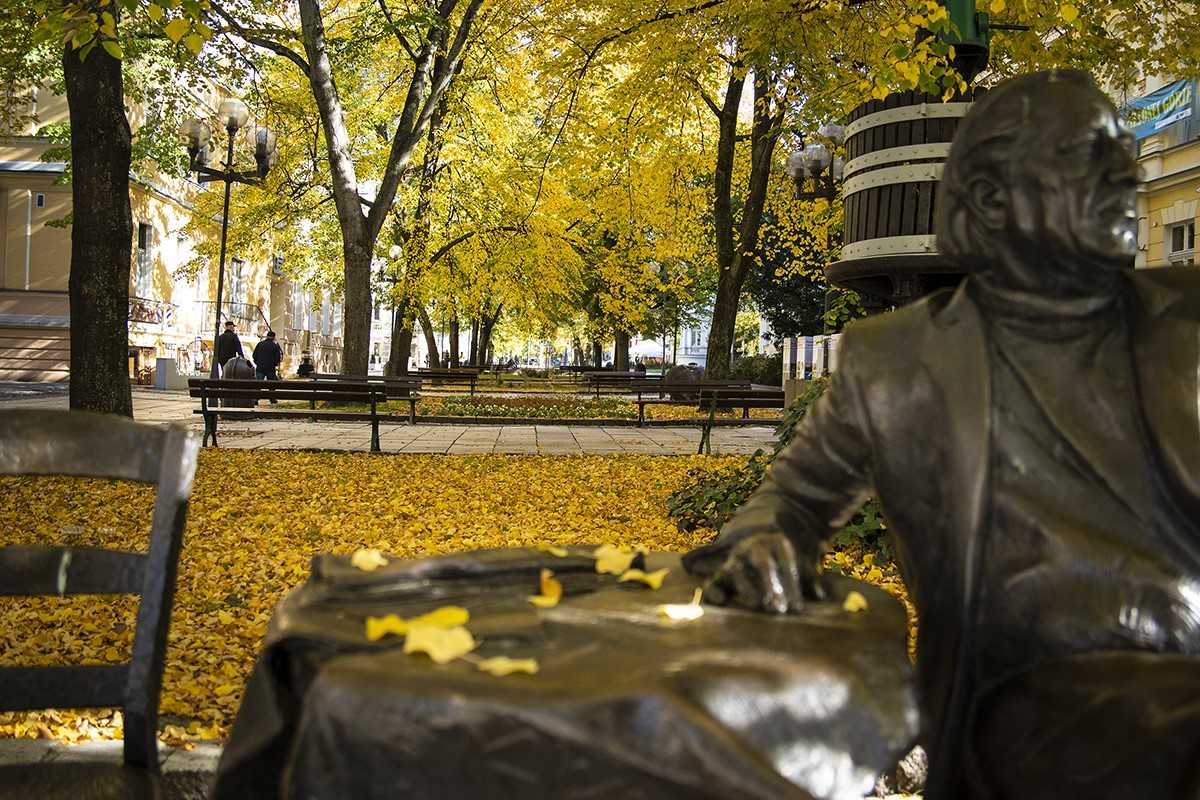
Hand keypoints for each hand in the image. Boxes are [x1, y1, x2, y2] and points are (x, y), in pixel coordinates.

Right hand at [701, 533, 825, 613]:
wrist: (757, 541)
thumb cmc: (784, 561)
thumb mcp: (799, 564)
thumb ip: (810, 579)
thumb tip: (820, 595)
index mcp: (776, 542)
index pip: (785, 562)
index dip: (792, 585)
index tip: (798, 609)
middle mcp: (752, 547)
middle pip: (761, 564)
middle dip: (770, 586)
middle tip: (779, 609)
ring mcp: (734, 560)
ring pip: (735, 570)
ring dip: (746, 588)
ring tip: (756, 605)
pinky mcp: (719, 576)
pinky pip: (712, 582)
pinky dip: (714, 590)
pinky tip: (722, 602)